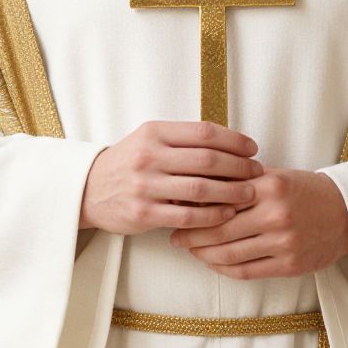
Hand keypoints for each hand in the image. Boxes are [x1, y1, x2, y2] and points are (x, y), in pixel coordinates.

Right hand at [79, 120, 263, 234]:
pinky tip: (227, 214)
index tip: (252, 148)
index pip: (203, 132)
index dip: (233, 140)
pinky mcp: (143, 213)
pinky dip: (211, 215)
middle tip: (257, 171)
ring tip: (250, 193)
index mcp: (155, 132)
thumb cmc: (130, 161)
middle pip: (206, 159)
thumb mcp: (150, 139)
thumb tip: (230, 141)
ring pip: (200, 188)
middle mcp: (149, 155)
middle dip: (238, 166)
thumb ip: (183, 139)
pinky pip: (187, 215)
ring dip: (231, 191)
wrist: (90, 189)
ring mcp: (145, 185)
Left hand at [168, 167, 347, 279]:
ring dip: (204, 254)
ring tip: (190, 250)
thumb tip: (199, 183)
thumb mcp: (275, 175)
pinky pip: (247, 271)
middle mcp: (275, 213)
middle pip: (220, 228)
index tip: (176, 207)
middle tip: (174, 236)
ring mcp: (283, 241)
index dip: (195, 205)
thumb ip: (242, 180)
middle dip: (192, 234)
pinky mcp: (289, 264)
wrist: (346, 213)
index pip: (222, 197)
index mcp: (269, 185)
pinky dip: (225, 268)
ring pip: (230, 253)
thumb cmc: (304, 190)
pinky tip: (213, 262)